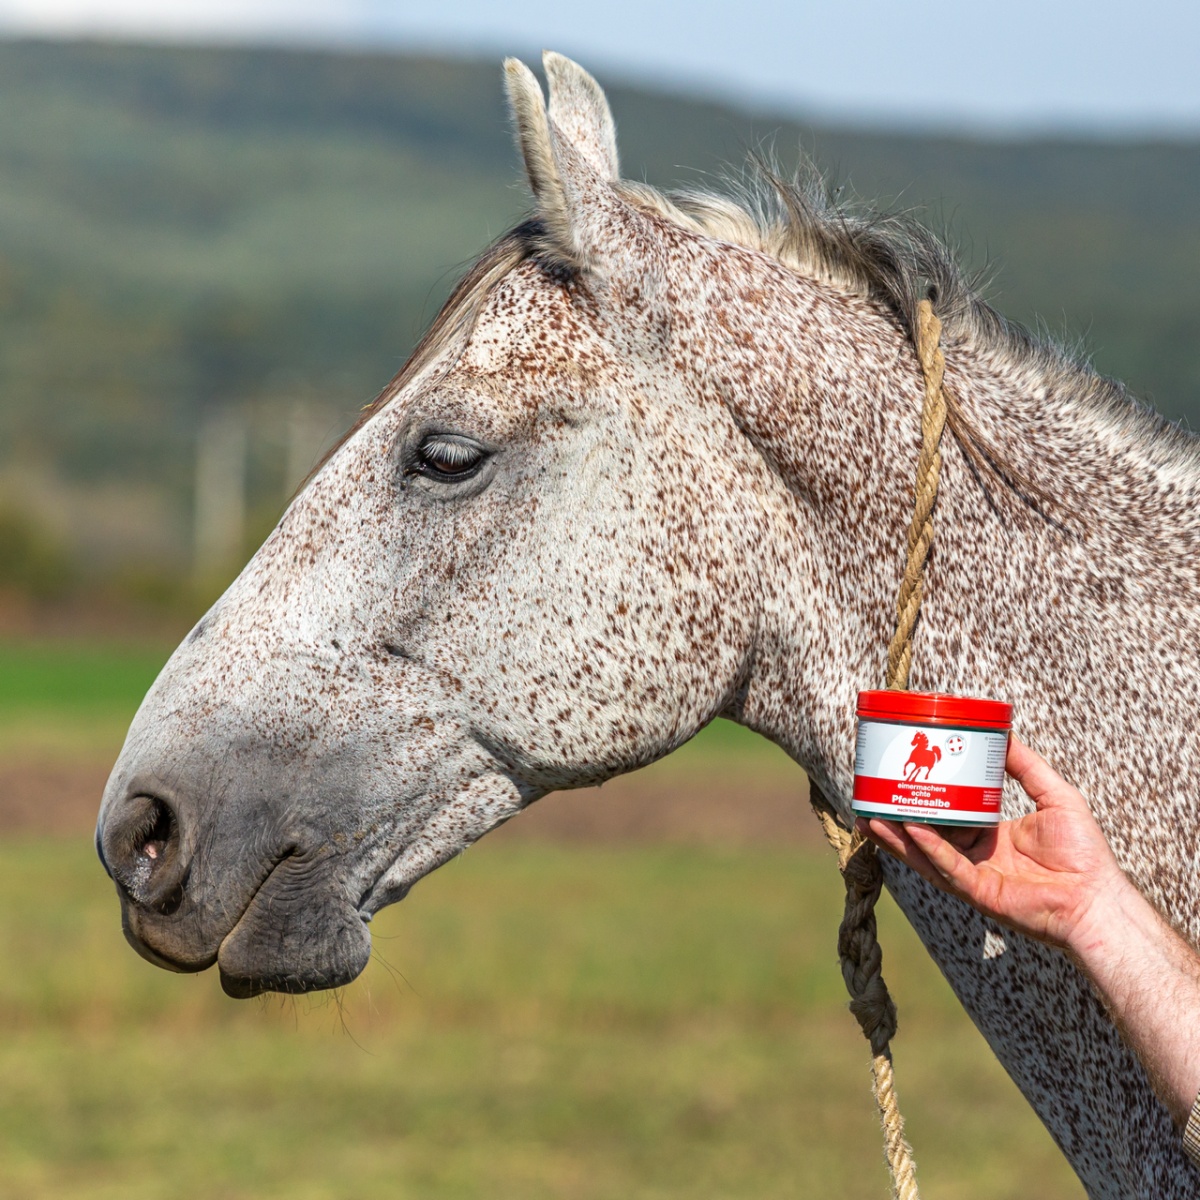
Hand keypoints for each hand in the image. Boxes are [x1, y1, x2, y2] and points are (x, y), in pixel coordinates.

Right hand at [856, 736, 1128, 950]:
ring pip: (926, 853)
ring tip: (869, 815)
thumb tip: (1003, 732)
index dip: (926, 797)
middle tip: (871, 797)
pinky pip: (948, 866)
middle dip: (897, 818)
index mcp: (990, 835)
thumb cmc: (1084, 852)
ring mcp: (973, 875)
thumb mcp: (1054, 794)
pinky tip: (913, 829)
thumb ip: (1027, 765)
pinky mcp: (978, 892)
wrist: (1097, 897)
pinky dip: (929, 848)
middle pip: (927, 834)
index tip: (904, 776)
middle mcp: (976, 855)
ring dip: (897, 835)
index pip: (949, 813)